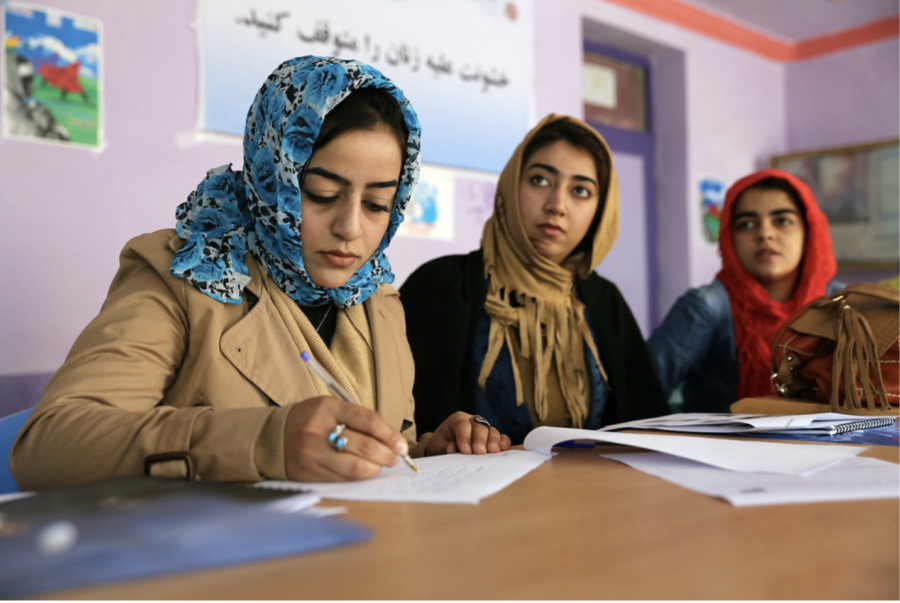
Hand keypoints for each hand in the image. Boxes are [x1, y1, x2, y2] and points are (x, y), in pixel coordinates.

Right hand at [282, 396, 408, 481]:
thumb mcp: (329, 408)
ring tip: (382, 465)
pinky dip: (359, 476)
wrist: (270, 437)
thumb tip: (390, 438)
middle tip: (395, 457)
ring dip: (376, 468)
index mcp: (327, 408)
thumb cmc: (309, 421)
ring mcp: (313, 454)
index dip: (390, 434)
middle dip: (387, 454)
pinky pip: (343, 478)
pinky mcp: (310, 473)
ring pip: (356, 467)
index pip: (368, 420)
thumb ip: (356, 419)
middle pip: (365, 446)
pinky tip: (365, 471)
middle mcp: (319, 430)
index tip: (401, 444)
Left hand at [426, 412, 511, 455]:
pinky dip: (503, 442)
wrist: (446, 446)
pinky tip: (504, 448)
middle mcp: (473, 421)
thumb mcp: (437, 445)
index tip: (466, 451)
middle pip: (479, 426)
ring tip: (493, 451)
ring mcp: (484, 428)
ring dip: (493, 441)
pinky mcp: (492, 437)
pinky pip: (501, 437)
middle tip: (480, 452)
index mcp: (458, 419)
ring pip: (491, 430)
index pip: (463, 425)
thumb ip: (444, 447)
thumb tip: (452, 449)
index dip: (465, 438)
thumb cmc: (442, 444)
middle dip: (480, 439)